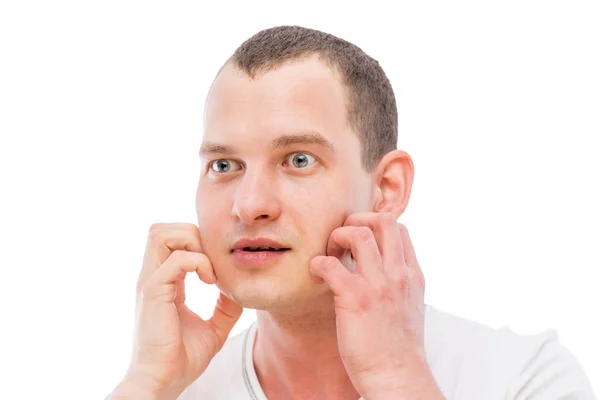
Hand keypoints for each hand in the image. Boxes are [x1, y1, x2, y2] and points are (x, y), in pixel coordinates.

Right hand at [119, 223, 242, 398]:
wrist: (164, 382)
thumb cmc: (182, 359)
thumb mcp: (214, 328)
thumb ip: (225, 306)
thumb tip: (241, 289)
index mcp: (163, 282)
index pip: (173, 241)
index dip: (197, 242)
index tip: (218, 265)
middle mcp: (152, 277)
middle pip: (162, 228)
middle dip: (192, 233)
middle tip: (212, 260)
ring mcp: (150, 282)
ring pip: (161, 233)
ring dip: (191, 241)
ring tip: (208, 268)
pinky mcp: (152, 291)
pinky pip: (176, 259)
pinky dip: (198, 262)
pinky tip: (209, 281)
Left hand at [309, 213, 440, 398]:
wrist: (397, 377)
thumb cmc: (398, 348)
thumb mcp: (410, 307)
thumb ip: (399, 284)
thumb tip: (380, 270)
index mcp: (412, 276)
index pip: (400, 229)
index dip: (376, 226)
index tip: (360, 240)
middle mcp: (398, 274)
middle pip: (383, 220)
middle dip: (358, 219)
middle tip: (343, 237)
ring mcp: (379, 284)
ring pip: (359, 232)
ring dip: (338, 236)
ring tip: (330, 252)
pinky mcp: (356, 298)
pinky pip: (330, 264)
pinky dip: (318, 263)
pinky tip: (317, 273)